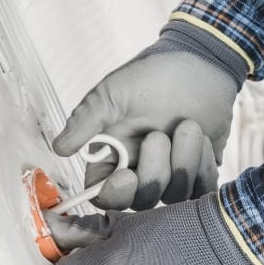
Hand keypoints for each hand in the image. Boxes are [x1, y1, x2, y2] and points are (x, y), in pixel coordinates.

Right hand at [53, 20, 247, 210]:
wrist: (197, 64)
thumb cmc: (151, 76)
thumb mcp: (111, 94)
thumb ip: (86, 122)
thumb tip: (59, 149)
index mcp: (114, 157)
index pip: (106, 195)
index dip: (115, 194)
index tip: (126, 176)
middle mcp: (142, 170)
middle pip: (143, 200)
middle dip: (155, 172)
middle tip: (159, 136)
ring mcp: (173, 173)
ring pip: (176, 194)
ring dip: (184, 160)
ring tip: (188, 126)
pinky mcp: (201, 170)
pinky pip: (204, 188)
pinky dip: (203, 164)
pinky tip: (203, 138)